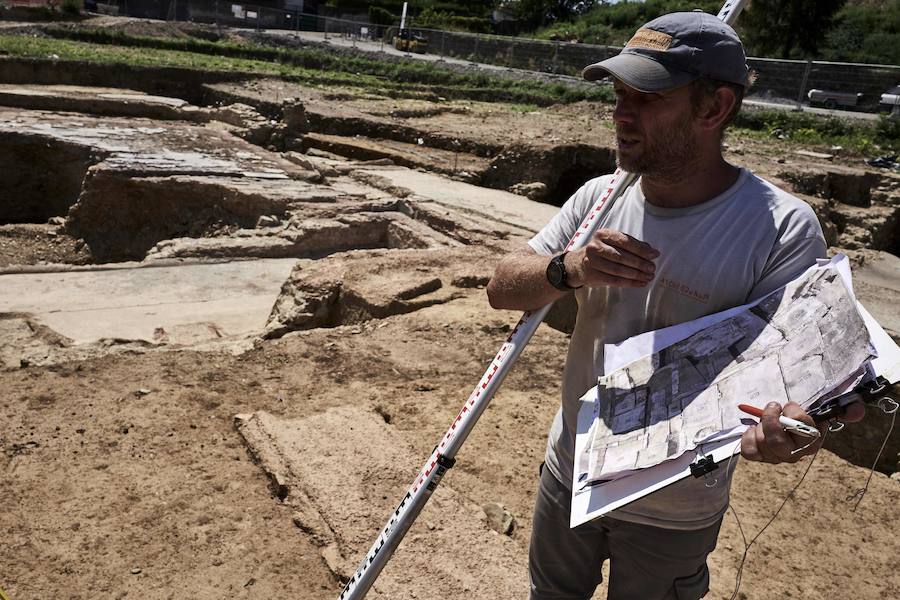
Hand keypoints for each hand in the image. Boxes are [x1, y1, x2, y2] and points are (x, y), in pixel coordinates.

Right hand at [565, 229, 658, 287]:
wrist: (578, 264)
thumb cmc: (601, 252)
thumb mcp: (613, 243)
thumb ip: (631, 245)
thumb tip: (651, 251)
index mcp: (603, 234)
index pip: (625, 242)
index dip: (641, 249)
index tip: (654, 255)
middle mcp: (595, 247)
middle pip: (622, 257)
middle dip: (640, 264)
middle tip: (652, 268)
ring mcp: (592, 262)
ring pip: (618, 270)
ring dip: (636, 275)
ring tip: (648, 277)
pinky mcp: (592, 275)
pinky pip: (614, 281)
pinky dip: (629, 283)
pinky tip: (640, 283)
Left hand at [740, 399, 865, 463]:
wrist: (787, 421)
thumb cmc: (805, 416)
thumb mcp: (824, 409)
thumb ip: (845, 408)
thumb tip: (857, 411)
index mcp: (813, 442)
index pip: (802, 430)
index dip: (794, 414)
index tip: (790, 405)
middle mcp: (796, 454)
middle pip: (778, 443)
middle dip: (771, 421)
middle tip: (772, 406)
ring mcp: (777, 457)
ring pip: (762, 444)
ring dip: (760, 426)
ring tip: (765, 418)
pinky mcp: (762, 457)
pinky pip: (750, 452)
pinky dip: (748, 438)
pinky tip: (753, 428)